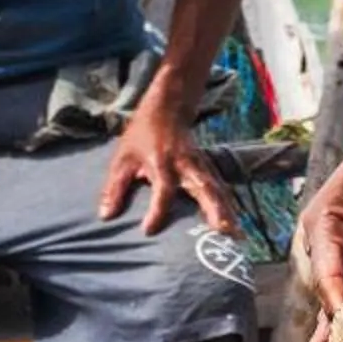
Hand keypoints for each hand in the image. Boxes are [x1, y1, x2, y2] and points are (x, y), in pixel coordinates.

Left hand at [98, 94, 238, 236]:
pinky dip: (228, 205)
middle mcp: (186, 165)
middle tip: (222, 230)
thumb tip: (105, 216)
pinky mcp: (207, 168)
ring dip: (227, 210)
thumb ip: (115, 188)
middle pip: (203, 187)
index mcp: (162, 162)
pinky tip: (236, 224)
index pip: (162, 189)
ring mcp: (200, 165)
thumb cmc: (142, 135)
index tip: (148, 231)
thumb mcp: (123, 158)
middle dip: (214, 209)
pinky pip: (220, 188)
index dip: (156, 210)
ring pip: (217, 189)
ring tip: (237, 234)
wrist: (168, 107)